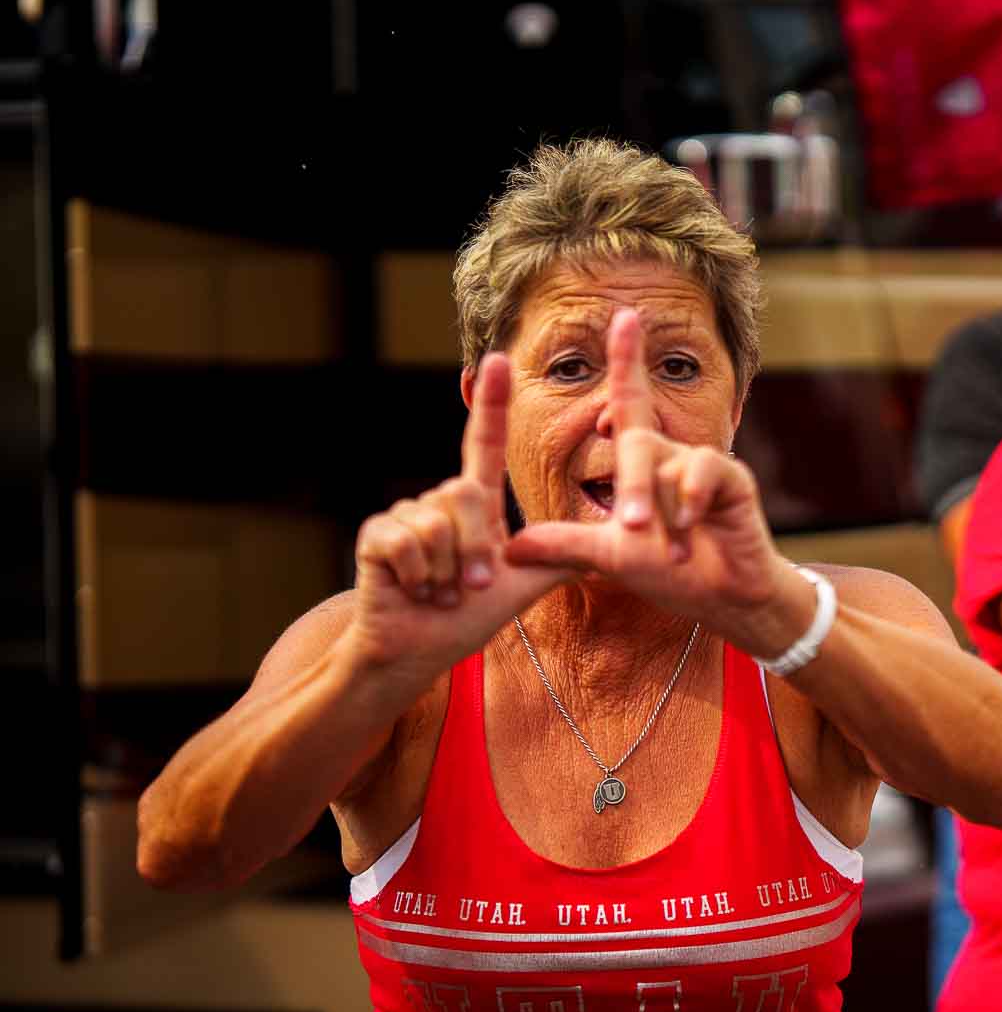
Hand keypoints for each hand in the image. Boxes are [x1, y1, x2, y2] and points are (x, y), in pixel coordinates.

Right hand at [347, 354, 571, 682]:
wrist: (418, 652)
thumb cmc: (468, 619)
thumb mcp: (525, 588)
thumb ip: (560, 559)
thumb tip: (615, 544)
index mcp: (474, 504)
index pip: (484, 444)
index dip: (491, 403)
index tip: (499, 359)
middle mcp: (439, 499)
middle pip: (467, 494)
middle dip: (476, 550)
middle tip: (471, 586)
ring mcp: (404, 513)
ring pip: (438, 522)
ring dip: (449, 570)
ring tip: (442, 591)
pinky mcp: (376, 534)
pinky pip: (408, 541)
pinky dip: (421, 576)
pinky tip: (414, 590)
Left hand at [504, 309, 801, 644]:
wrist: (724, 599)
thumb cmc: (671, 573)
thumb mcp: (608, 558)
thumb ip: (565, 545)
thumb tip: (510, 546)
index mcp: (643, 465)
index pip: (629, 402)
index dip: (625, 361)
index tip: (623, 317)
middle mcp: (671, 456)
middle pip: (638, 441)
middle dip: (633, 487)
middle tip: (634, 528)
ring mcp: (702, 465)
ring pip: (667, 462)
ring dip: (665, 512)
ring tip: (672, 548)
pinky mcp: (733, 478)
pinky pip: (701, 469)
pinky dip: (690, 500)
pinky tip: (692, 525)